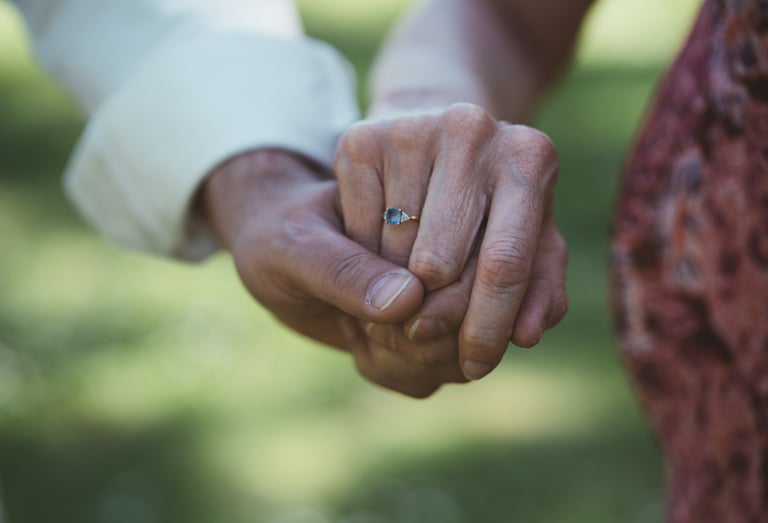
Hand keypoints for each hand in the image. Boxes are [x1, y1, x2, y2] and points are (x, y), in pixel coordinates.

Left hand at [201, 149, 468, 396]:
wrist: (274, 258)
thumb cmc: (280, 235)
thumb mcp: (296, 246)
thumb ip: (345, 269)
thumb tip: (408, 298)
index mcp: (425, 206)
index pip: (461, 267)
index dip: (422, 309)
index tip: (364, 314)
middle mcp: (447, 248)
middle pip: (470, 317)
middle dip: (413, 342)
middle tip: (360, 324)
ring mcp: (444, 293)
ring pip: (458, 354)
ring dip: (403, 362)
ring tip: (358, 329)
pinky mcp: (433, 331)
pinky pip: (437, 374)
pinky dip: (398, 374)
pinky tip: (365, 345)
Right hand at [335, 103, 567, 380]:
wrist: (424, 152)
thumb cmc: (483, 211)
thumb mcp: (524, 246)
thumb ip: (536, 289)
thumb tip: (526, 335)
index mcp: (531, 155)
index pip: (506, 263)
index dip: (486, 326)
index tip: (474, 367)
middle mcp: (472, 129)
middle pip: (441, 265)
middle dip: (435, 314)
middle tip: (429, 330)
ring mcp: (411, 128)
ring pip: (394, 255)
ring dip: (397, 292)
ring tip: (409, 287)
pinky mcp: (359, 138)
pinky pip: (357, 234)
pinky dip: (368, 262)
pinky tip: (382, 254)